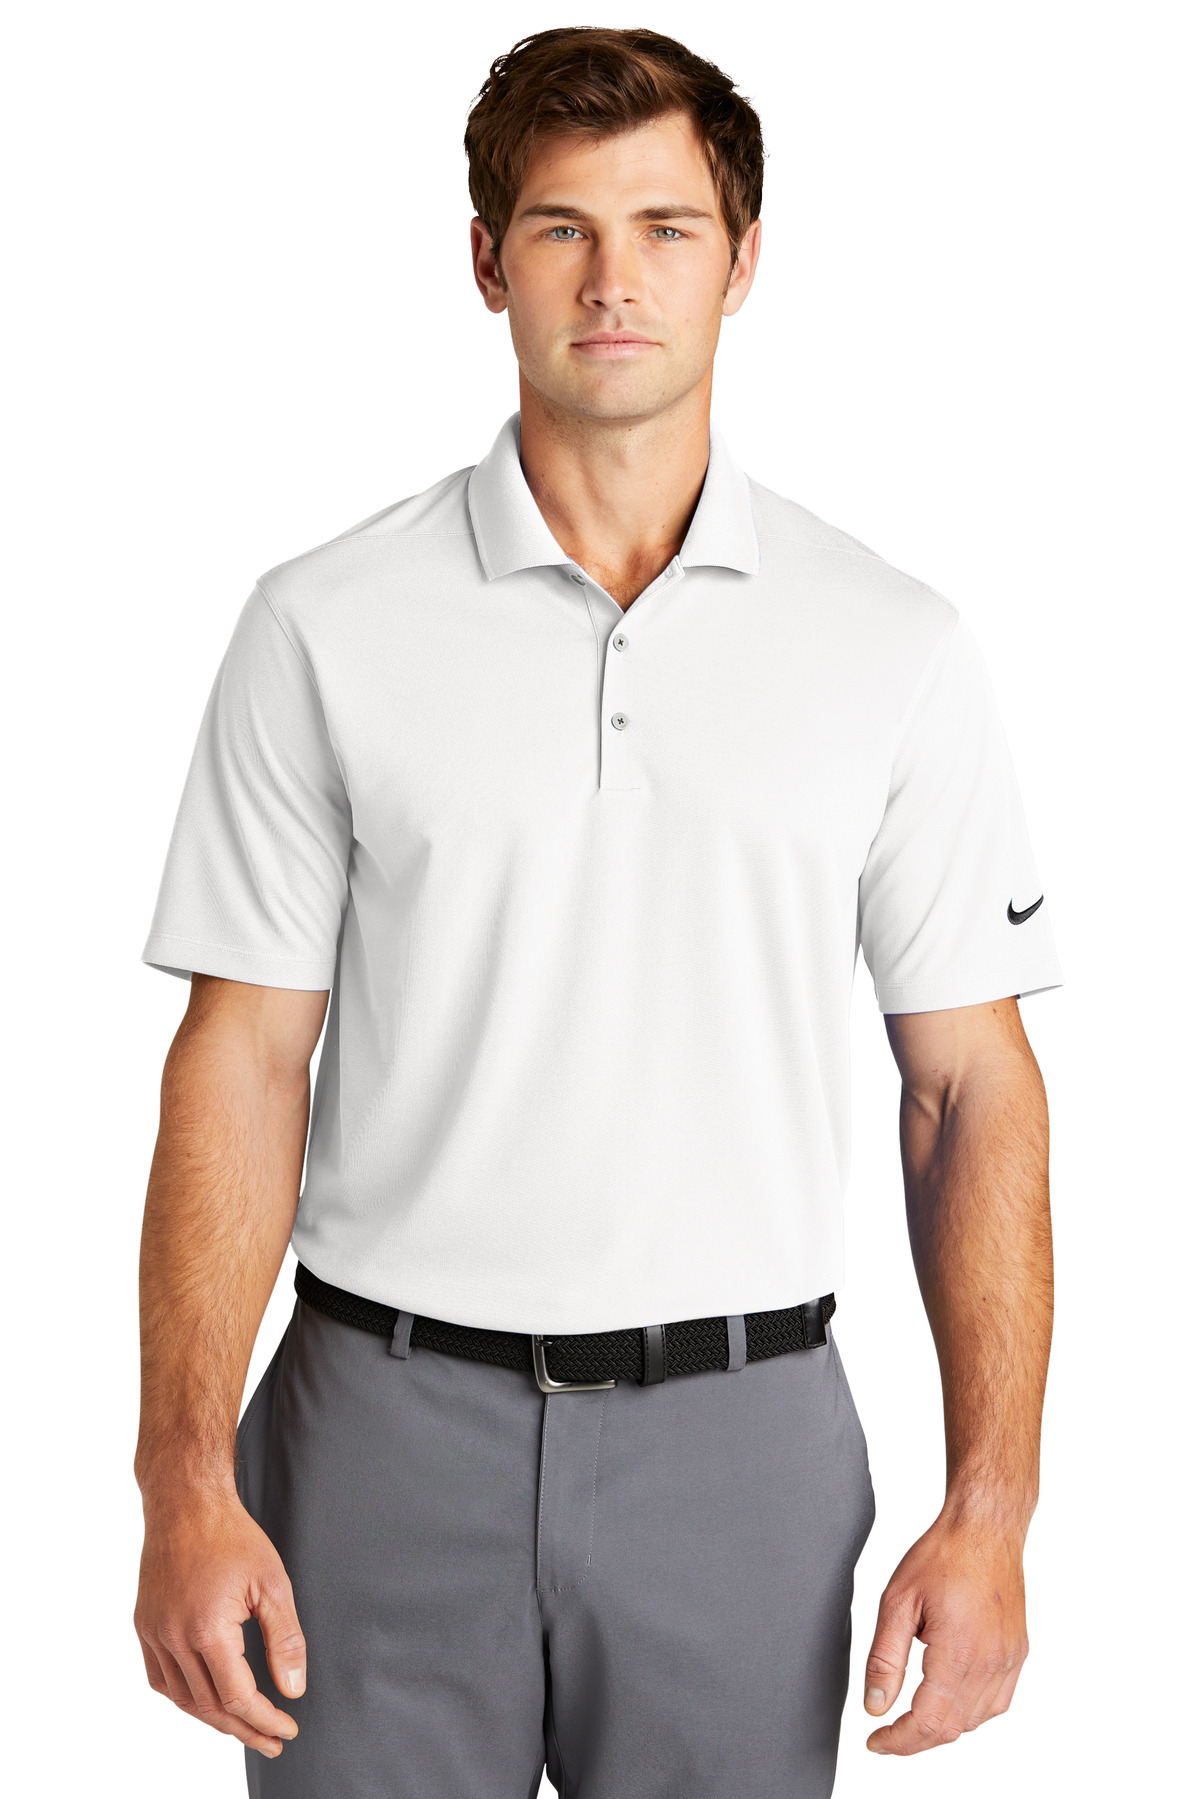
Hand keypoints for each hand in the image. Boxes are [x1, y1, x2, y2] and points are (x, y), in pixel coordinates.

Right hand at [134, 1487, 306, 1758]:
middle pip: (210, 1707)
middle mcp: (173, 1638)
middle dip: (244, 1730)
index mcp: (207, 1630)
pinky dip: (185, 1697)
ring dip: (214, 1719)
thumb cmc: (232, 1535)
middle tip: (272, 1740)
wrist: (186, 1502)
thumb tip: (293, 1689)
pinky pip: (161, 1679)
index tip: (288, 1728)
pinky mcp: (144, 1625)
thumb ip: (286, 1640)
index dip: (265, 1720)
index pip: (238, 1698)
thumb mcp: (273, 1583)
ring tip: (245, 1727)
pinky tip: (206, 1699)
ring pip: (183, 1698)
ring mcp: (153, 1633)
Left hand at [863, 1508, 1028, 1754]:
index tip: (876, 1743)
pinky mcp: (1018, 1654)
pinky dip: (969, 1713)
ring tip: (912, 1717)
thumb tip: (876, 1705)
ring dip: (942, 1727)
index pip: (928, 1722)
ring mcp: (1009, 1661)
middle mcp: (991, 1664)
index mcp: (959, 1653)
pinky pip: (996, 1703)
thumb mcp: (897, 1601)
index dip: (899, 1741)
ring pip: (975, 1720)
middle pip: (951, 1728)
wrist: (986, 1528)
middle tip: (887, 1736)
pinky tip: (949, 1700)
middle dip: (916, 1740)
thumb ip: (884, 1658)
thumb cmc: (943, 1555)